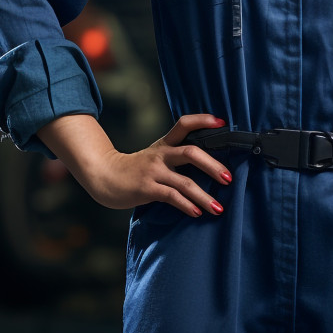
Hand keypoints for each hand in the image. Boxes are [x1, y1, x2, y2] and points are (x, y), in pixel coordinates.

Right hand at [38, 112, 232, 215]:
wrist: (104, 175)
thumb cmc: (135, 168)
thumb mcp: (155, 155)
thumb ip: (175, 156)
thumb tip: (208, 163)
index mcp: (164, 143)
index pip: (184, 123)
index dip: (203, 120)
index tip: (222, 122)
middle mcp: (161, 154)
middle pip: (191, 152)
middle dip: (213, 165)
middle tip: (228, 178)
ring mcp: (154, 171)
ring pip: (184, 181)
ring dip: (204, 196)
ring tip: (219, 207)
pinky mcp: (147, 188)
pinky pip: (171, 197)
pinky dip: (187, 205)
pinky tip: (197, 213)